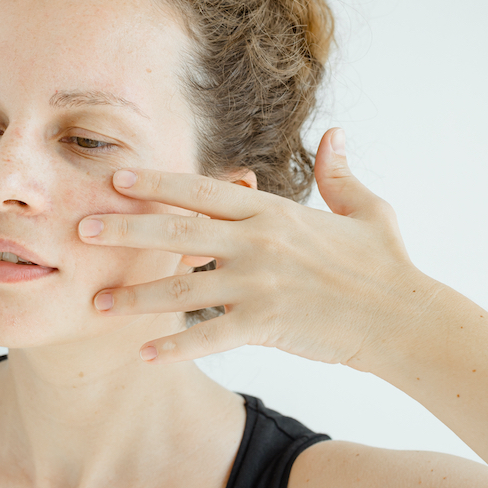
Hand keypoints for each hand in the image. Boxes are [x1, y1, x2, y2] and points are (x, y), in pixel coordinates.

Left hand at [78, 128, 440, 366]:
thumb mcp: (365, 208)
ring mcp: (259, 284)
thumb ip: (339, 172)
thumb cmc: (386, 263)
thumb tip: (335, 133)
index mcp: (272, 212)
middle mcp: (258, 243)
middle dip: (126, 229)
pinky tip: (143, 354)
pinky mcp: (266, 324)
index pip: (202, 190)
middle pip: (178, 232)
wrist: (405, 317)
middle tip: (81, 228)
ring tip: (97, 300)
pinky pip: (209, 336)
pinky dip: (175, 346)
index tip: (116, 178)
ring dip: (136, 296)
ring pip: (182, 289)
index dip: (157, 184)